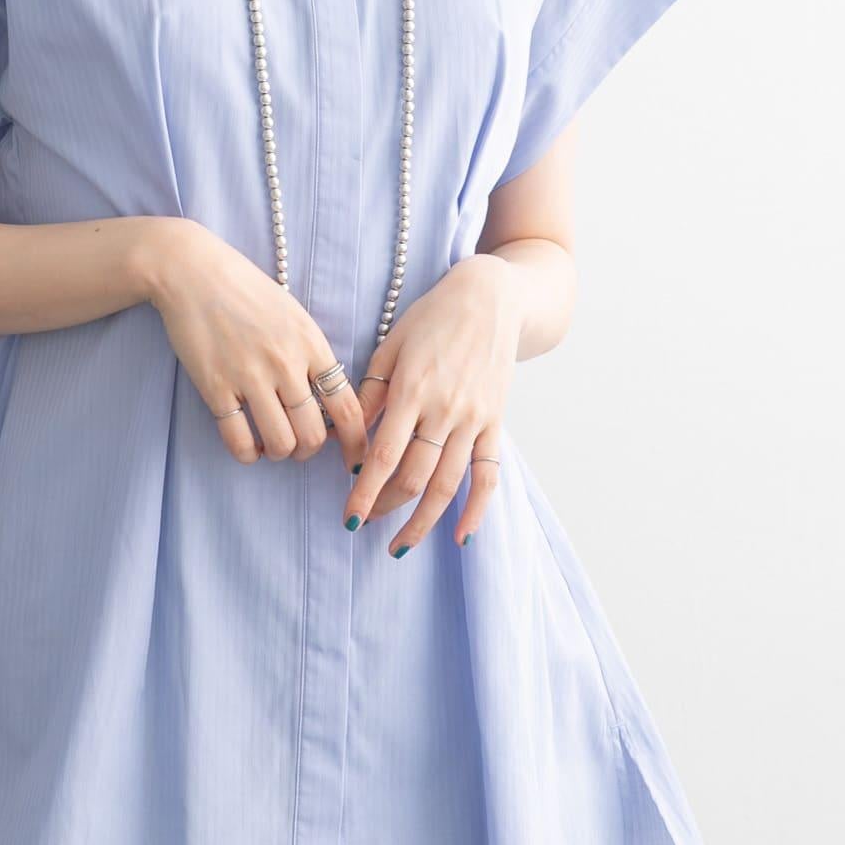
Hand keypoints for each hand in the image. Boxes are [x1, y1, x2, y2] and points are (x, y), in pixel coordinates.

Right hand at [143, 219, 368, 466]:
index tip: (354, 455)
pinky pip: (239, 440)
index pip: (347, 406)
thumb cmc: (245, 291)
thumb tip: (328, 400)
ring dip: (280, 453)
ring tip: (272, 444)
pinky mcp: (215, 387)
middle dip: (310, 451)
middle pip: (314, 434)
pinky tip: (248, 447)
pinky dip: (248, 454)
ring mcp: (249, 377)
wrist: (193, 272)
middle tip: (300, 446)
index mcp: (311, 344)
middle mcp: (285, 364)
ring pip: (280, 443)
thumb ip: (312, 355)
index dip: (355, 441)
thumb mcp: (294, 315)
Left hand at [343, 253, 522, 551]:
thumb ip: (369, 394)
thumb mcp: (390, 347)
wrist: (491, 298)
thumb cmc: (430, 319)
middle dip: (386, 508)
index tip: (349, 517)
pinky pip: (489, 475)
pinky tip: (460, 537)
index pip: (384, 455)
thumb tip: (350, 441)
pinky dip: (477, 509)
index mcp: (412, 391)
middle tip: (364, 523)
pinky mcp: (495, 424)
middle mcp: (445, 411)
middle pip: (414, 477)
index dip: (365, 492)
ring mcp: (474, 420)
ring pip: (448, 485)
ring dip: (423, 521)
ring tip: (400, 545)